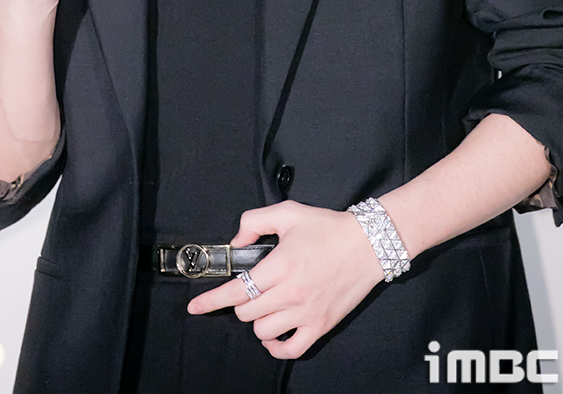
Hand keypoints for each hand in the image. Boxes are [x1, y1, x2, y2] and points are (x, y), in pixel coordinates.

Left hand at [186, 200, 383, 358]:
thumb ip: (254, 222)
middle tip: (252, 288)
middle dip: (241, 301)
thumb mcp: (287, 212)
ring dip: (258, 319)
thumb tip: (236, 242)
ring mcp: (306, 313)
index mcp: (280, 265)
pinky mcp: (320, 326)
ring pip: (263, 331)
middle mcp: (290, 293)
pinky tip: (274, 333)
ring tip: (266, 304)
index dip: (211, 301)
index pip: (236, 290)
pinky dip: (276, 345)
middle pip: (246, 312)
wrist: (367, 244)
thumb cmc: (327, 227)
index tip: (196, 307)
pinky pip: (290, 349)